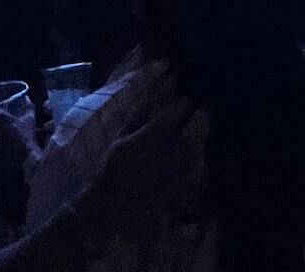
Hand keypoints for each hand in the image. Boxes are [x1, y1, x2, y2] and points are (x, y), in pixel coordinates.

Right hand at [70, 91, 195, 254]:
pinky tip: (170, 167)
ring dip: (184, 145)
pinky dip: (184, 164)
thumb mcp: (120, 138)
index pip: (179, 110)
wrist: (114, 203)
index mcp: (157, 132)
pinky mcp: (182, 183)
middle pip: (188, 129)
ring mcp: (180, 167)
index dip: (183, 104)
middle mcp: (173, 147)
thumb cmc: (113, 167)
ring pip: (191, 147)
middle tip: (173, 128)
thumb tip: (148, 103)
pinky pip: (189, 167)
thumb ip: (136, 118)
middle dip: (183, 126)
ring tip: (170, 150)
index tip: (183, 101)